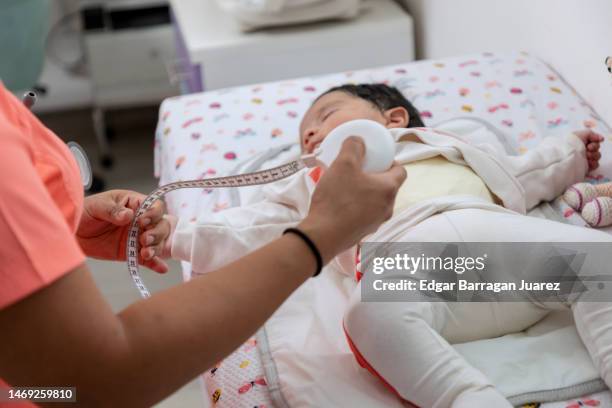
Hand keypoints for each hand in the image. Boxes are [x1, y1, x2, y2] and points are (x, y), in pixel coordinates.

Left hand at [76, 190, 170, 272]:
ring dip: (156, 248)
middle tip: (143, 239)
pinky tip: (162, 269)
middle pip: (161, 225)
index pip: (154, 207)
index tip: (142, 221)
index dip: (153, 214)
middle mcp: (140, 221)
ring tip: (145, 253)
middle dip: (156, 233)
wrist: (72, 233)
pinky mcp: (132, 253)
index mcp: (134, 204)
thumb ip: (113, 210)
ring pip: (157, 242)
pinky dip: (155, 264)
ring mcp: (137, 237)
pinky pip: (147, 259)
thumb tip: (128, 215)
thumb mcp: (97, 207)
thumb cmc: (84, 212)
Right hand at [298, 137, 405, 262]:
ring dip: (365, 192)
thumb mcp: (343, 164)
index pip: (401, 171)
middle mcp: (387, 208)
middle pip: (387, 186)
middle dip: (375, 177)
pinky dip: (357, 207)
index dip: (390, 162)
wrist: (322, 236)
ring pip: (376, 201)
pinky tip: (340, 204)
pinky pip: (365, 214)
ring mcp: (376, 223)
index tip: (375, 159)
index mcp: (388, 189)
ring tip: (346, 186)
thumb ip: (353, 147)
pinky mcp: (364, 233)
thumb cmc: (336, 199)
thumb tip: (358, 140)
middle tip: (358, 170)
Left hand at [574, 129, 603, 170]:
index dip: (595, 143)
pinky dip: (593, 163)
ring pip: (597, 156)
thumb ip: (591, 134)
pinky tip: (588, 162)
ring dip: (594, 155)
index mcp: (582, 143)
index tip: (589, 145)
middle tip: (588, 149)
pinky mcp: (586, 167)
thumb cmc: (570, 143)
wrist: (564, 156)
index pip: (595, 142)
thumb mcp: (578, 134)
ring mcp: (585, 159)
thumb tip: (601, 138)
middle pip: (597, 149)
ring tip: (586, 156)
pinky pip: (596, 164)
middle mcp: (584, 150)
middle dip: (594, 148)